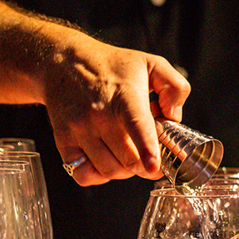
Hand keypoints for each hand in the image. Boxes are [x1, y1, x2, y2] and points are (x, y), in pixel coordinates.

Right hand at [40, 30, 190, 184]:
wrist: (63, 61)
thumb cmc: (111, 66)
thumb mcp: (151, 64)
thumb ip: (175, 87)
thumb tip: (173, 117)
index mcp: (124, 95)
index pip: (136, 125)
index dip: (147, 149)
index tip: (154, 167)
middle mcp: (99, 113)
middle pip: (128, 159)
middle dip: (145, 165)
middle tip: (149, 154)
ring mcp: (79, 128)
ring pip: (109, 170)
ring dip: (124, 171)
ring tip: (128, 153)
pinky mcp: (63, 140)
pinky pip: (84, 175)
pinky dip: (99, 176)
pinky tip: (106, 161)